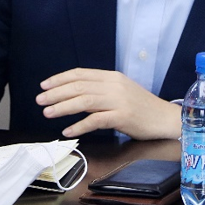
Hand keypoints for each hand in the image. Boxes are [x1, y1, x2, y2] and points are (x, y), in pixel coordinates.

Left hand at [35, 68, 180, 139]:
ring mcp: (119, 100)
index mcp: (112, 77)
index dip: (60, 79)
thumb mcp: (120, 92)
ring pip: (84, 100)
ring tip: (47, 113)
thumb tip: (75, 93)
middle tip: (40, 100)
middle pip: (79, 86)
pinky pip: (96, 120)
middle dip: (56, 93)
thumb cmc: (141, 108)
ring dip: (62, 107)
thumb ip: (101, 90)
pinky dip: (80, 125)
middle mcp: (114, 85)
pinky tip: (68, 131)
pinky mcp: (123, 116)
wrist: (165, 118)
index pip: (80, 74)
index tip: (44, 85)